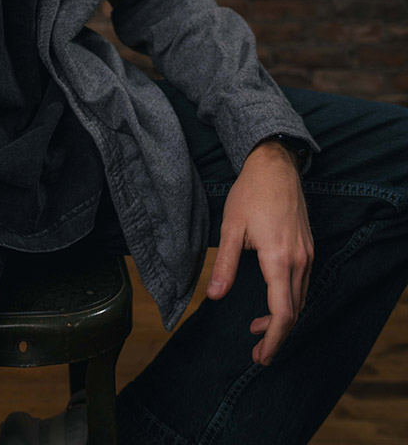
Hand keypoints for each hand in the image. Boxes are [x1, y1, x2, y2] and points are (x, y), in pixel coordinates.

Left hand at [206, 140, 313, 365]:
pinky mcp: (308, 247)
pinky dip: (289, 300)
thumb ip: (225, 265)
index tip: (260, 355)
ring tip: (258, 328)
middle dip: (277, 335)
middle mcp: (299, 260)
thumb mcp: (231, 228)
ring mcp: (307, 254)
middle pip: (294, 311)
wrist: (275, 166)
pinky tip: (272, 299)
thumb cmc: (251, 193)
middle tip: (257, 351)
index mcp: (279, 259)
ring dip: (283, 317)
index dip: (273, 339)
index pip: (282, 312)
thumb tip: (213, 296)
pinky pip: (303, 284)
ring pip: (300, 298)